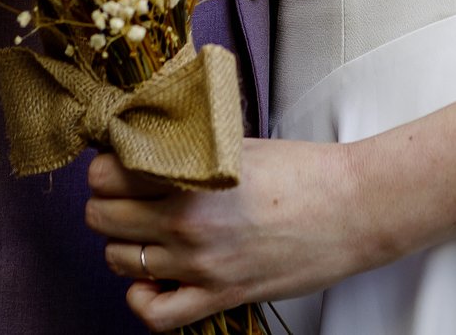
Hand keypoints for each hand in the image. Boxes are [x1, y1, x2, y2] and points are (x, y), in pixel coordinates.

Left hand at [85, 137, 379, 329]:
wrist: (352, 209)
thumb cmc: (303, 171)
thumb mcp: (237, 144)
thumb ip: (188, 148)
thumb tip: (145, 142)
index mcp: (191, 174)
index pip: (106, 173)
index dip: (106, 166)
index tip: (116, 163)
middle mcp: (188, 222)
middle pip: (102, 218)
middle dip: (107, 202)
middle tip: (125, 194)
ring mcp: (201, 264)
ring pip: (120, 261)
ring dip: (123, 245)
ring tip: (144, 231)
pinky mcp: (220, 296)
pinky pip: (154, 314)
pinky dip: (141, 298)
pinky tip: (152, 279)